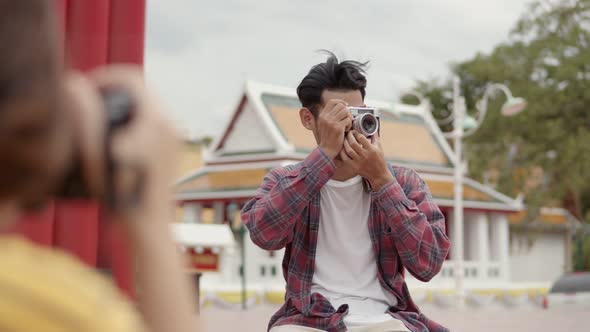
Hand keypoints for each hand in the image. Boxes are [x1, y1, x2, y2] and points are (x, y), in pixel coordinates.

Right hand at [65, 65, 179, 223]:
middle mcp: (170, 123)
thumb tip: (78, 88)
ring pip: (149, 104)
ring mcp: (175, 136)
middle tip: (91, 98)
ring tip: (102, 115)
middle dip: (115, 89)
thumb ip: (88, 119)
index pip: (131, 79)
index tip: (87, 86)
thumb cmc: (122, 196)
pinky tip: (118, 132)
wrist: (150, 226)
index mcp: (155, 119)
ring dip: (126, 103)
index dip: (106, 77)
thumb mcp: (97, 155)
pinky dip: (136, 118)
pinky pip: (155, 120)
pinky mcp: (175, 148)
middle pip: (142, 89)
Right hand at [317, 99, 352, 158]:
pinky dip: (349, 125)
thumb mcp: (324, 125)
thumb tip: (341, 107)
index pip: (332, 102)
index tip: (345, 106)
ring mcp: (331, 122)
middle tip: (347, 119)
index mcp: (322, 116)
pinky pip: (348, 120)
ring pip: (346, 112)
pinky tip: (346, 130)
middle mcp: (326, 117)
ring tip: (346, 126)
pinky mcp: (338, 128)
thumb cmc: (328, 139)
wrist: (326, 151)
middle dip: (347, 112)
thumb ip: (330, 117)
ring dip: (349, 118)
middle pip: (341, 106)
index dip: (340, 102)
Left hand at [341, 131, 393, 190]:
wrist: (378, 175)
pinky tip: (342, 149)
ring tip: (345, 139)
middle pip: (353, 143)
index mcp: (371, 150)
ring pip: (348, 150)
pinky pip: (345, 158)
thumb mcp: (379, 148)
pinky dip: (342, 152)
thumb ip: (375, 138)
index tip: (354, 131)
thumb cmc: (379, 160)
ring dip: (345, 143)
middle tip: (348, 133)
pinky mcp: (355, 167)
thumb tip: (373, 129)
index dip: (356, 133)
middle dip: (349, 136)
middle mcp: (365, 155)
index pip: (361, 138)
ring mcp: (359, 162)